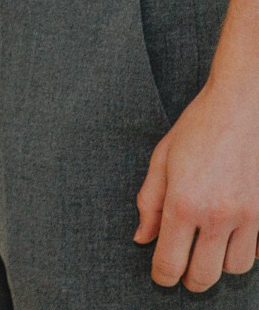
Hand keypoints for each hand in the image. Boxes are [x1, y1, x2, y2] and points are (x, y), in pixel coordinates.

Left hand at [136, 82, 258, 290]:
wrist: (241, 109)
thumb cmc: (197, 130)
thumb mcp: (161, 161)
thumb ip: (149, 203)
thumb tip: (142, 238)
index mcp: (184, 203)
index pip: (171, 261)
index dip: (162, 276)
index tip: (160, 278)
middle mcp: (218, 216)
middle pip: (205, 275)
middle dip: (190, 281)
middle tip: (182, 274)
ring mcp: (248, 217)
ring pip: (234, 268)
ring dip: (218, 266)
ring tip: (206, 250)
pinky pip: (257, 252)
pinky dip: (243, 252)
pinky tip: (230, 238)